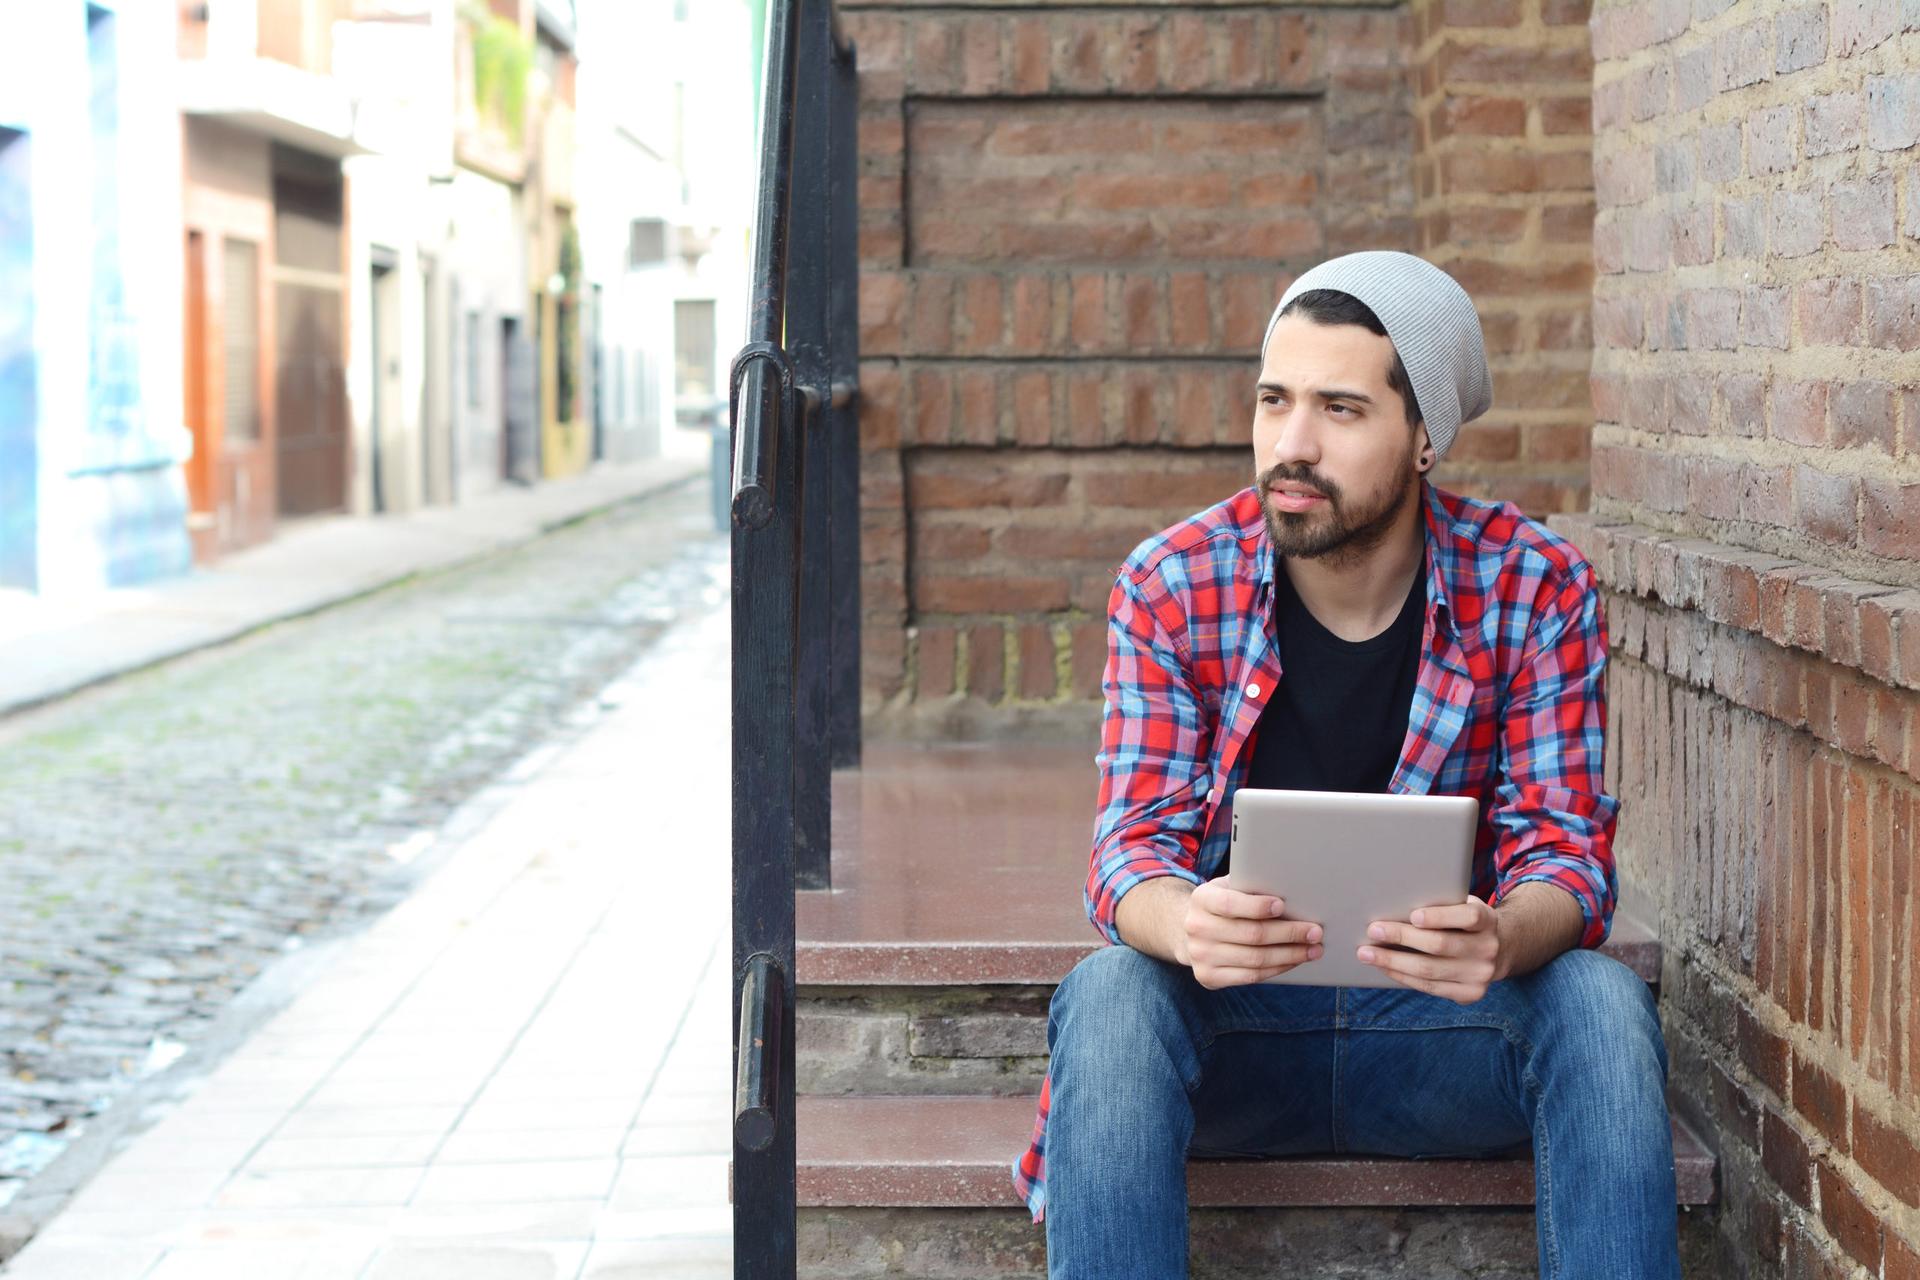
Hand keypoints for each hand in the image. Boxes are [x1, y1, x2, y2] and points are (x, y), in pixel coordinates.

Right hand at [1178, 879, 1323, 989]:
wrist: (1192, 932)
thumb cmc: (1224, 904)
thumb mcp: (1230, 888)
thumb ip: (1251, 887)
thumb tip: (1293, 890)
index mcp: (1201, 899)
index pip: (1230, 904)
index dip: (1257, 906)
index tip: (1282, 905)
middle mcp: (1197, 928)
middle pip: (1251, 934)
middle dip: (1289, 933)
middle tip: (1315, 932)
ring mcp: (1201, 955)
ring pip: (1255, 959)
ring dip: (1290, 955)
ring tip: (1313, 949)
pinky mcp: (1209, 977)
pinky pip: (1251, 976)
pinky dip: (1278, 969)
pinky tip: (1294, 961)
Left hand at [1357, 895, 1505, 1003]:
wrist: (1500, 949)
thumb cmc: (1466, 921)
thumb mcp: (1463, 906)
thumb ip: (1442, 905)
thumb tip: (1395, 902)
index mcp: (1488, 921)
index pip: (1468, 917)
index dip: (1440, 917)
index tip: (1413, 915)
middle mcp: (1488, 949)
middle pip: (1440, 944)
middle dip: (1401, 937)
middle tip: (1373, 930)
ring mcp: (1480, 975)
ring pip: (1429, 970)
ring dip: (1392, 962)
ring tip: (1366, 953)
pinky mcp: (1469, 994)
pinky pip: (1430, 987)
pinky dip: (1403, 977)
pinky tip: (1385, 968)